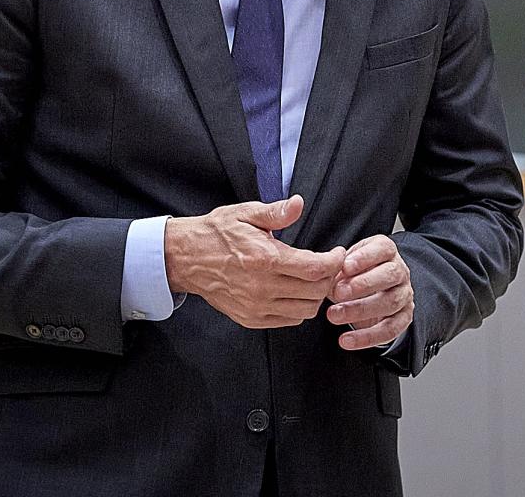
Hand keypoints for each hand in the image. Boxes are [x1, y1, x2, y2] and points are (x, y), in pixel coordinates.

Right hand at [164, 196, 344, 328]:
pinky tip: (297, 292)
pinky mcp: (251, 318)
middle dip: (330, 277)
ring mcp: (256, 306)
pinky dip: (300, 308)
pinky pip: (289, 320)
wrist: (187, 258)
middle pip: (315, 291)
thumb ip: (275, 212)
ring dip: (316, 295)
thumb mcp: (245, 214)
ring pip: (306, 310)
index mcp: (265, 259)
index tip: (338, 253)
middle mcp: (262, 287)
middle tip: (329, 265)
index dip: (335, 262)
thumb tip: (298, 204)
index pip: (315, 268)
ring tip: (315, 279)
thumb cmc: (217, 234)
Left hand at [328, 234, 413, 350]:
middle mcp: (400, 271)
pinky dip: (367, 337)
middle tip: (338, 293)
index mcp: (387, 252)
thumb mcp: (346, 263)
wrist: (372, 291)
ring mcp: (404, 295)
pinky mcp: (404, 318)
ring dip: (360, 310)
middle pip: (390, 275)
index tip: (345, 267)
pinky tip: (346, 340)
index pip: (383, 249)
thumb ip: (339, 267)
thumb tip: (328, 274)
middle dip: (363, 284)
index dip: (365, 257)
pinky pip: (390, 329)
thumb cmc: (356, 274)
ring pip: (390, 302)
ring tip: (334, 316)